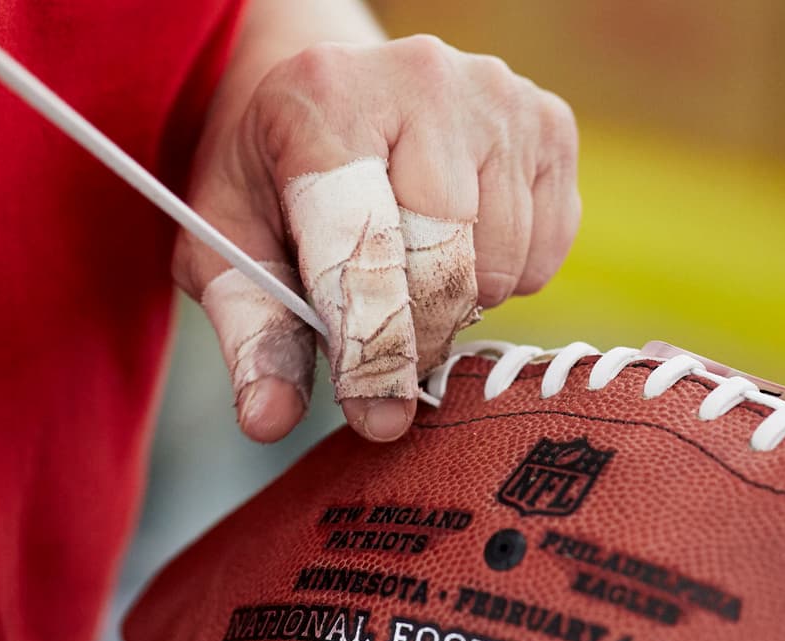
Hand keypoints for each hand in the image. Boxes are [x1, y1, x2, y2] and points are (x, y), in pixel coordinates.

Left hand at [173, 35, 579, 441]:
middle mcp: (422, 77)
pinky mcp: (551, 123)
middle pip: (446, 261)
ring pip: (503, 267)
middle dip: (418, 333)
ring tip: (416, 274)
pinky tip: (464, 244)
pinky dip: (508, 279)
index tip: (375, 417)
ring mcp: (499, 96)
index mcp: (325, 97)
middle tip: (388, 347)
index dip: (369, 345)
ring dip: (461, 304)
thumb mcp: (234, 243)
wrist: (339, 94)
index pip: (362, 245)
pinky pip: (545, 255)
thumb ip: (253, 331)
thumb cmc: (280, 176)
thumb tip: (269, 420)